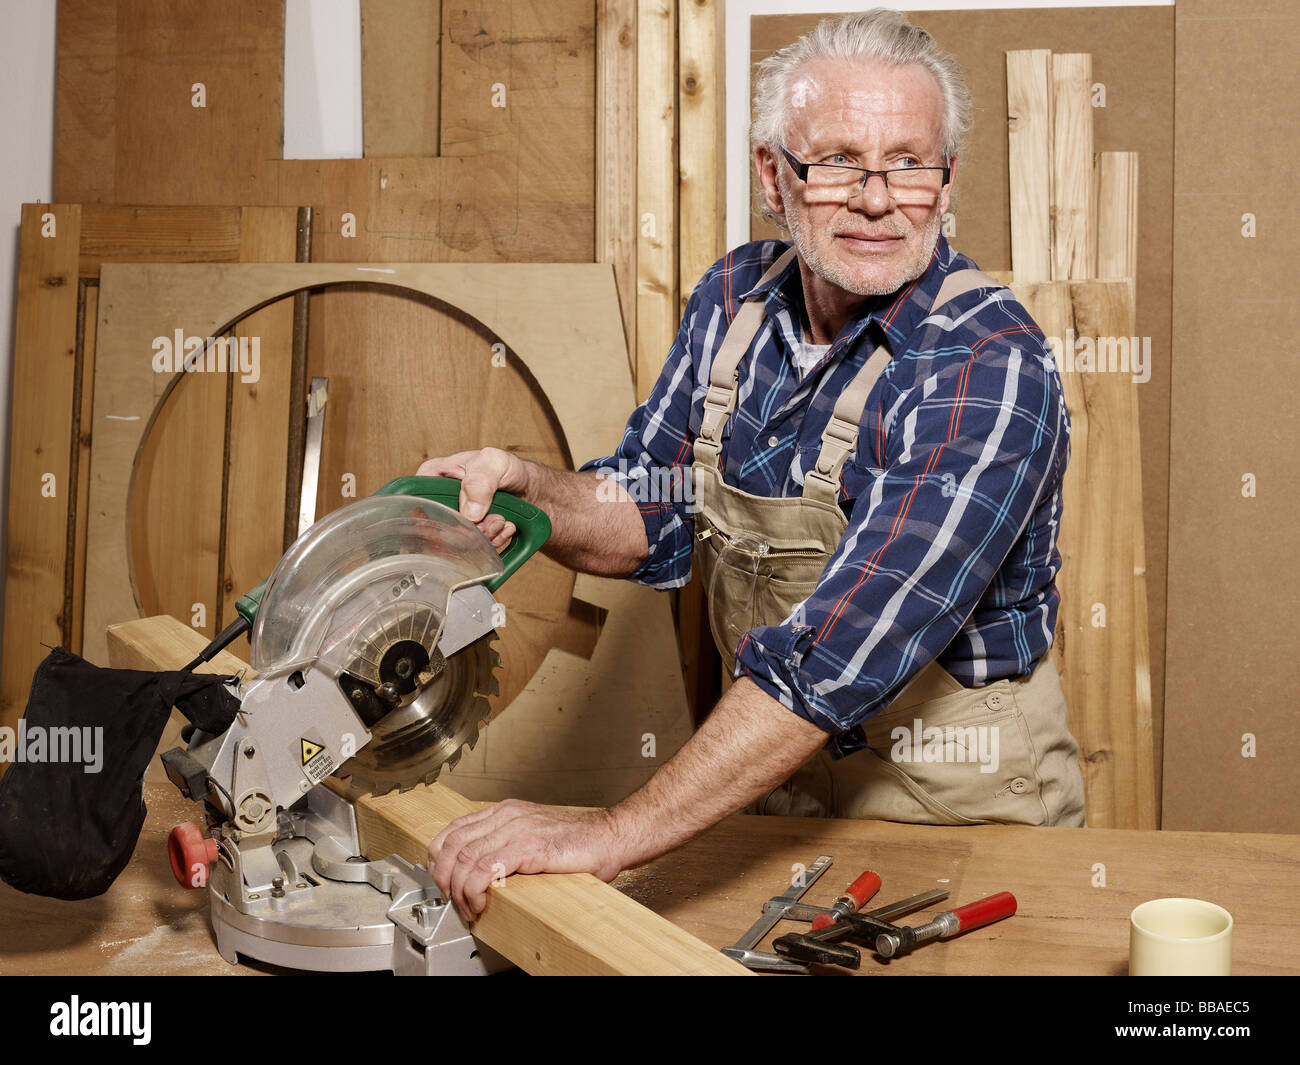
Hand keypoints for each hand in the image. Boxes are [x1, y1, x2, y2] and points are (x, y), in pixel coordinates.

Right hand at [417, 447, 529, 549]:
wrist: (530, 489)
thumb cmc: (507, 468)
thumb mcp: (495, 462)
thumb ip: (481, 480)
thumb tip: (469, 512)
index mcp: (435, 475)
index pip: (415, 499)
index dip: (431, 514)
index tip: (458, 519)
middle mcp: (440, 500)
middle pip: (436, 527)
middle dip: (467, 530)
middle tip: (492, 520)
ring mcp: (454, 520)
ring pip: (455, 543)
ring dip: (484, 536)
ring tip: (501, 520)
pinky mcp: (468, 536)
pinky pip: (473, 549)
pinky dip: (493, 541)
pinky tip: (504, 528)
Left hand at [428, 799, 625, 920]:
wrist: (609, 838)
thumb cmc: (577, 842)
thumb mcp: (532, 836)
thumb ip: (507, 844)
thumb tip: (480, 873)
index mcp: (505, 811)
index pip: (454, 828)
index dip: (439, 857)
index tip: (441, 880)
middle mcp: (507, 816)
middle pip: (454, 843)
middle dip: (443, 876)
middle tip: (449, 899)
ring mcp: (518, 829)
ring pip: (467, 857)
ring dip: (459, 889)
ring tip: (467, 908)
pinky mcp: (529, 846)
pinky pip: (488, 868)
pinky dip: (476, 890)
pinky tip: (482, 903)